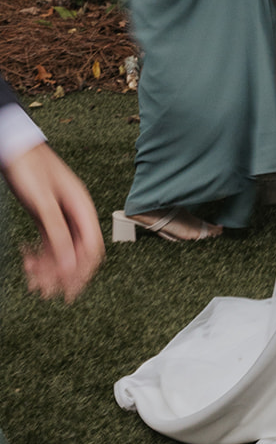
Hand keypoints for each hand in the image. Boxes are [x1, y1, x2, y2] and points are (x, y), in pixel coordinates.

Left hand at [3, 143, 103, 301]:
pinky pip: (48, 244)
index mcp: (82, 207)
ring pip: (61, 251)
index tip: (71, 291)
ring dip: (49, 268)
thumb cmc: (31, 168)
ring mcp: (60, 216)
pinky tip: (28, 263)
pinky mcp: (46, 218)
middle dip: (64, 274)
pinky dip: (39, 257)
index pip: (93, 246)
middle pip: (77, 252)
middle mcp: (74, 213)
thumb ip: (58, 233)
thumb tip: (69, 265)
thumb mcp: (43, 203)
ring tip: (33, 281)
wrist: (14, 151)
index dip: (84, 271)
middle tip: (49, 293)